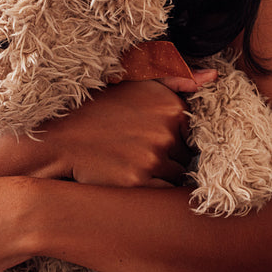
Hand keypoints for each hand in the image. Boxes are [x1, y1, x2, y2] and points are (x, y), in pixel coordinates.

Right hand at [38, 75, 215, 187]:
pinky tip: (130, 177)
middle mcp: (166, 132)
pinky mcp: (137, 183)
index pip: (193, 134)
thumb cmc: (98, 107)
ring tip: (131, 163)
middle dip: (169, 158)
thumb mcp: (136, 80)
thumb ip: (177, 76)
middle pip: (186, 158)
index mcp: (171, 106)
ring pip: (175, 178)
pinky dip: (151, 190)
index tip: (154, 137)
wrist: (59, 136)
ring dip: (159, 175)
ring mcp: (152, 159)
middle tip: (139, 151)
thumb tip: (213, 77)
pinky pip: (162, 194)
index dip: (175, 139)